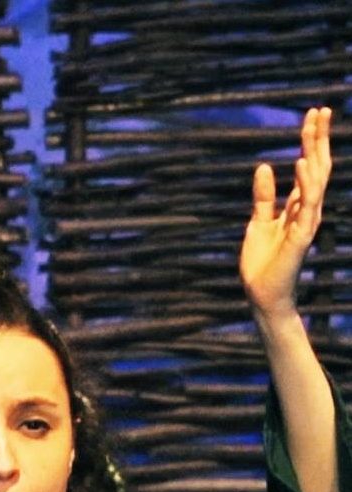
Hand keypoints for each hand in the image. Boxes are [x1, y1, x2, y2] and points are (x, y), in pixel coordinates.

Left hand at [239, 107, 331, 320]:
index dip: (311, 140)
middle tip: (321, 109)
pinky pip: (306, 204)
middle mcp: (307, 210)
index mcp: (298, 206)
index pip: (309, 166)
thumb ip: (263, 196)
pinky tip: (301, 161)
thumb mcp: (258, 221)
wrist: (262, 293)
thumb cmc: (262, 261)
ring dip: (315, 151)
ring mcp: (307, 222)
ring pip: (317, 179)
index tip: (312, 114)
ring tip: (313, 124)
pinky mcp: (301, 235)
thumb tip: (264, 165)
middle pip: (318, 166)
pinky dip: (304, 182)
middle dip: (319, 138)